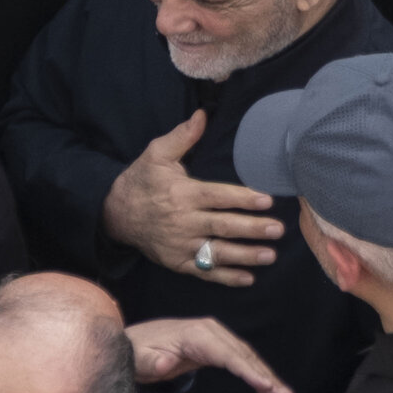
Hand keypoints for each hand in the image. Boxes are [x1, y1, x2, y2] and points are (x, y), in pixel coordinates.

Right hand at [102, 110, 285, 286]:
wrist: (115, 214)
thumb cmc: (141, 181)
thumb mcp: (157, 154)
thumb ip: (183, 136)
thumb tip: (202, 114)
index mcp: (183, 194)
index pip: (217, 197)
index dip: (242, 199)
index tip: (266, 200)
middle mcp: (183, 221)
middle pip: (222, 226)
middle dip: (251, 229)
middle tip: (278, 230)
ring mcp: (181, 245)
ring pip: (217, 252)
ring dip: (245, 255)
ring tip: (270, 255)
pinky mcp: (177, 262)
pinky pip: (204, 272)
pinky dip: (226, 277)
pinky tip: (247, 278)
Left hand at [127, 317, 292, 392]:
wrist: (132, 344)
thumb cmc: (137, 353)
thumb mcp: (140, 359)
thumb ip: (153, 362)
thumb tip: (166, 363)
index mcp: (195, 334)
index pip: (227, 354)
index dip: (247, 370)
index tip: (264, 386)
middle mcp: (210, 330)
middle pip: (242, 354)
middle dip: (265, 374)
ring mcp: (214, 336)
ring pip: (245, 356)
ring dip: (265, 374)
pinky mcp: (214, 345)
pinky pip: (239, 359)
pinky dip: (254, 372)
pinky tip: (266, 386)